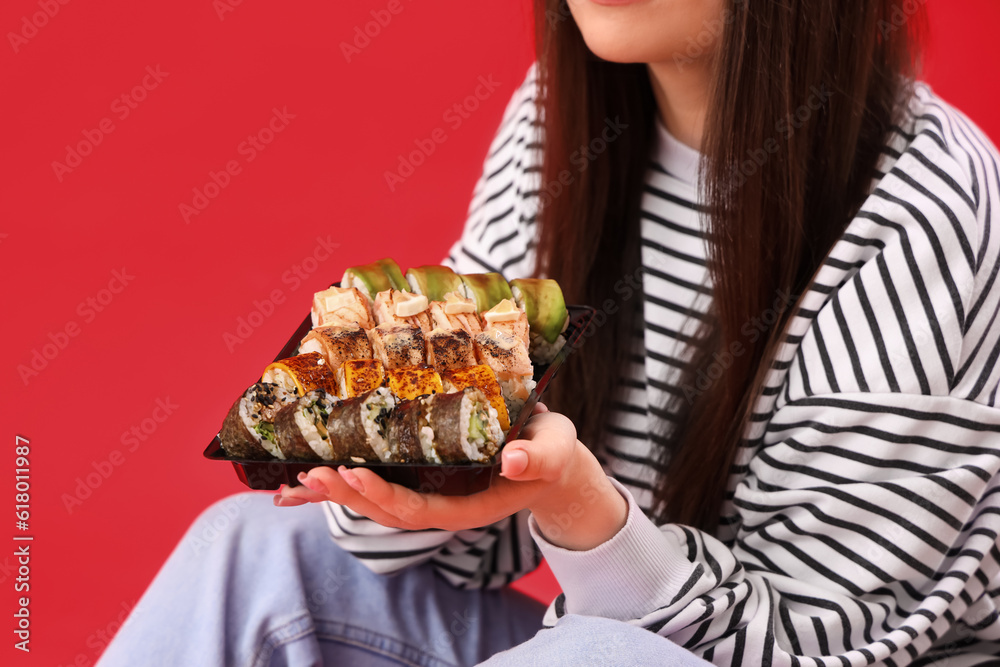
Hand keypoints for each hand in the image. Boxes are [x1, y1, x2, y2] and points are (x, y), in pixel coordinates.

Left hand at [275, 403, 627, 549]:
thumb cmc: (551, 453)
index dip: (385, 496)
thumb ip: (537, 458)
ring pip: (376, 500)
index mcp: (470, 505)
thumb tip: (514, 461)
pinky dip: (344, 483)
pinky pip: (379, 484)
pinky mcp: (421, 478)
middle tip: (309, 475)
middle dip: (347, 495)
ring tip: (299, 479)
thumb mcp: (554, 451)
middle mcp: (442, 505)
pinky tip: (308, 480)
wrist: (547, 459)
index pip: (420, 510)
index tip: (355, 474)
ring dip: (338, 491)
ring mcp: (429, 494)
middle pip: (387, 509)